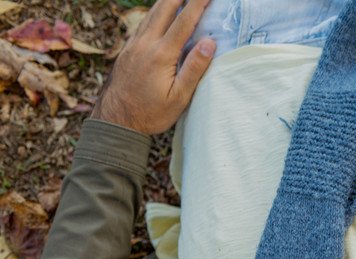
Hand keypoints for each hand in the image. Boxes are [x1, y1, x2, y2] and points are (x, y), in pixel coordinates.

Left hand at [91, 0, 215, 134]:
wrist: (116, 120)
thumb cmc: (151, 113)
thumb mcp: (179, 97)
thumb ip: (194, 68)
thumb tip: (209, 43)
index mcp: (161, 54)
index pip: (184, 22)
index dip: (197, 4)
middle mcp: (144, 44)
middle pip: (164, 9)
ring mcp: (133, 45)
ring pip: (151, 14)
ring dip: (167, 1)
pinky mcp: (127, 49)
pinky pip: (142, 24)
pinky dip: (154, 13)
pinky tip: (159, 13)